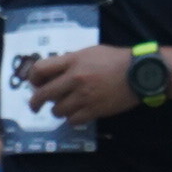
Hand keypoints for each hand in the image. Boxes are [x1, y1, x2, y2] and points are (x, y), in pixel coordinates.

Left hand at [19, 46, 138, 124]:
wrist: (138, 73)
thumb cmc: (116, 59)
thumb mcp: (90, 52)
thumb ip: (71, 60)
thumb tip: (55, 72)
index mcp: (72, 61)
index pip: (40, 69)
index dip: (33, 78)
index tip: (35, 84)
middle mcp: (74, 79)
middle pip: (43, 94)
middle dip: (36, 102)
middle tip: (36, 106)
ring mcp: (84, 96)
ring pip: (58, 110)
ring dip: (58, 110)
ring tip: (64, 107)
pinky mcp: (94, 110)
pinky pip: (73, 120)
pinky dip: (72, 119)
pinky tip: (77, 114)